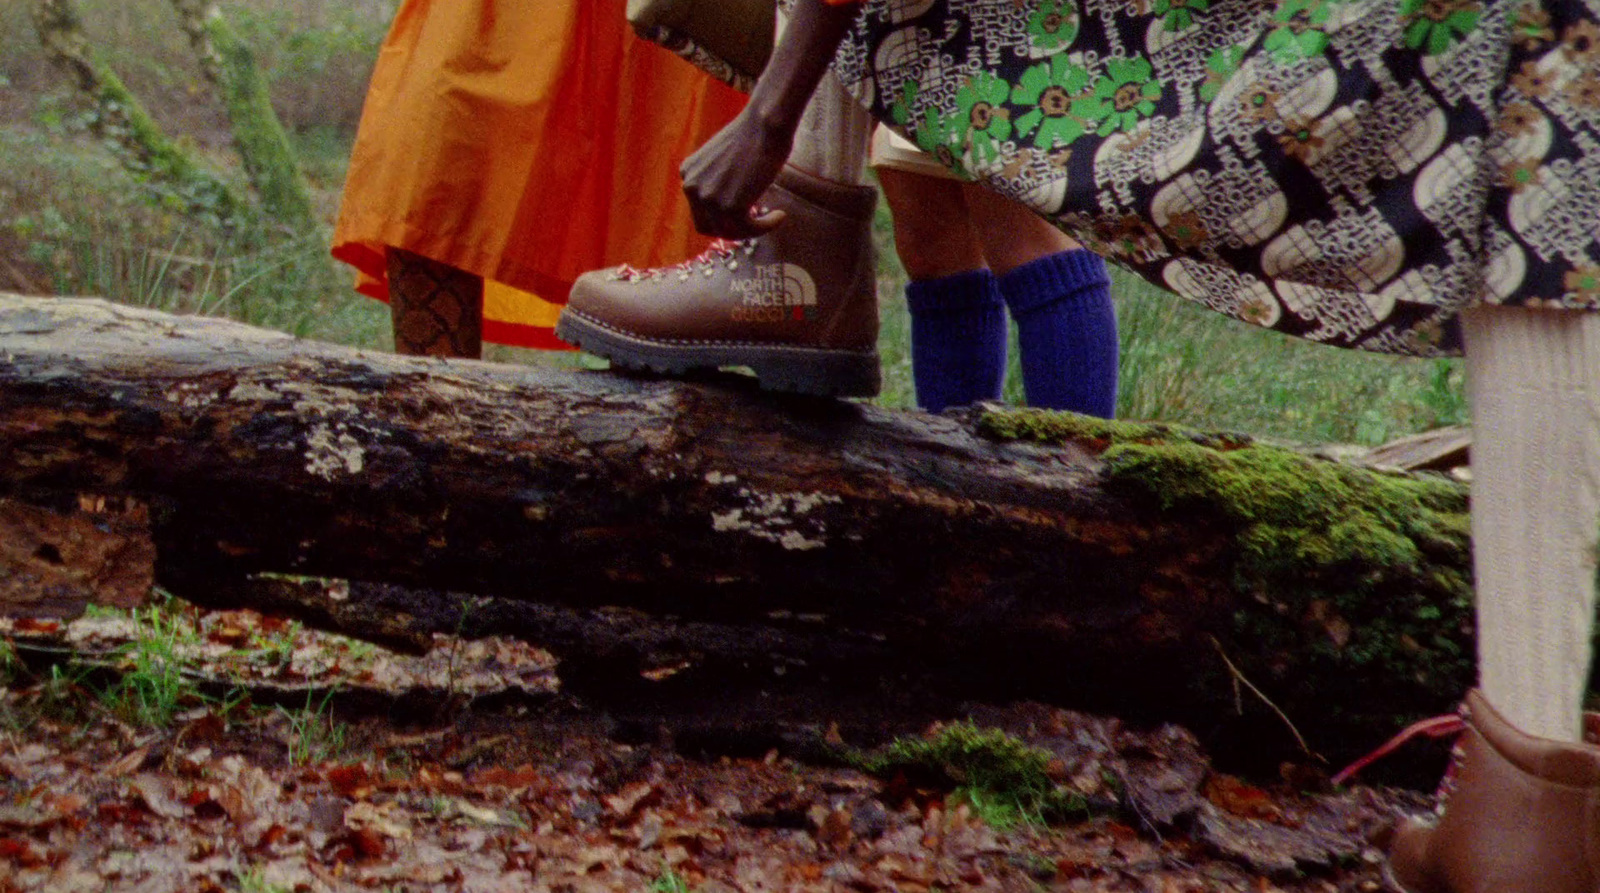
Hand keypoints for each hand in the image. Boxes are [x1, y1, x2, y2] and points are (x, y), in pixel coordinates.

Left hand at [680, 108, 791, 238]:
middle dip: (732, 229)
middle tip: (755, 224)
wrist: (764, 124)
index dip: (721, 218)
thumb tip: (733, 201)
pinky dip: (765, 227)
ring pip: (729, 232)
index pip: (699, 210)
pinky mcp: (730, 208)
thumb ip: (718, 180)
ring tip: (773, 217)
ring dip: (752, 230)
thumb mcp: (722, 159)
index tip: (743, 215)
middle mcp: (691, 187)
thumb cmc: (753, 134)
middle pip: (708, 227)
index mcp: (687, 173)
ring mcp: (708, 199)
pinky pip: (749, 230)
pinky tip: (780, 216)